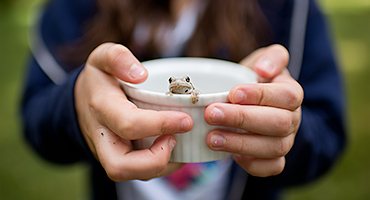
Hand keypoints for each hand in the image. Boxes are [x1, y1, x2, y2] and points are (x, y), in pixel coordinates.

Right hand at [74, 43, 191, 180]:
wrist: (82, 101)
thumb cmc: (99, 80)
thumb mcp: (102, 57)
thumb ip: (118, 58)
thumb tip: (140, 74)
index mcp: (102, 108)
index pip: (129, 124)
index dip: (160, 125)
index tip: (186, 120)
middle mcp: (102, 136)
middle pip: (119, 166)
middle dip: (155, 160)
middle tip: (175, 139)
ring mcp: (109, 152)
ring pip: (130, 175)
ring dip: (161, 166)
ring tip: (177, 142)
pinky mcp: (119, 159)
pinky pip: (138, 173)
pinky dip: (160, 166)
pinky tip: (174, 148)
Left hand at [205, 44, 302, 176]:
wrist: (251, 104)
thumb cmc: (254, 81)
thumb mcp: (262, 61)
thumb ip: (271, 57)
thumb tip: (264, 70)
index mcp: (291, 93)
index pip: (286, 96)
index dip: (260, 95)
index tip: (232, 93)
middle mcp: (293, 119)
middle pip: (279, 123)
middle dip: (242, 119)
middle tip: (211, 114)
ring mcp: (286, 141)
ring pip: (274, 148)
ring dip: (240, 143)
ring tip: (211, 138)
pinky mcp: (275, 159)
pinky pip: (273, 168)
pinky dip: (254, 165)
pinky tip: (232, 157)